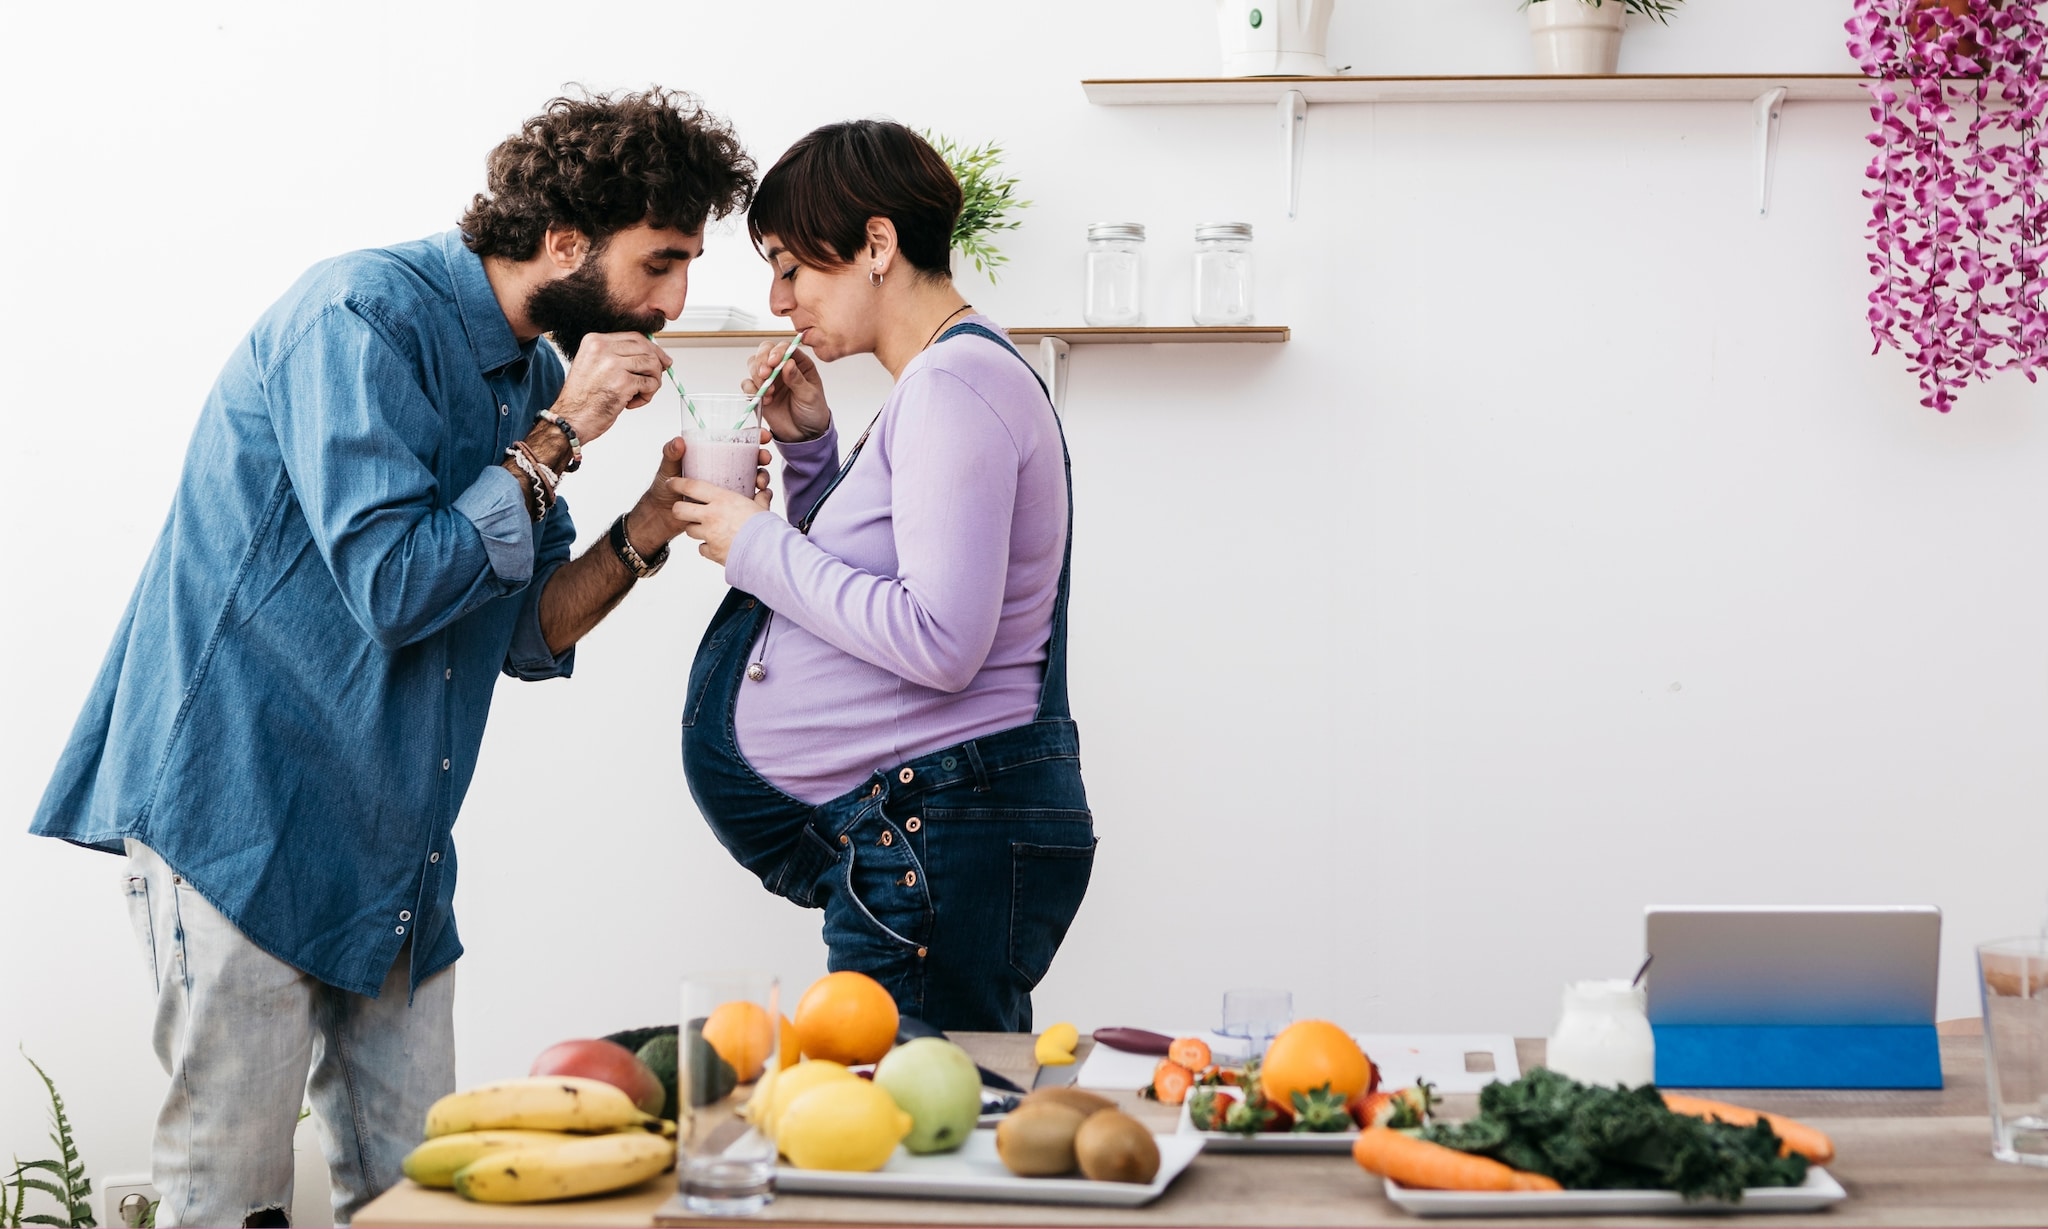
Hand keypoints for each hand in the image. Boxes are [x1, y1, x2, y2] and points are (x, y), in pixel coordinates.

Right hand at [551, 332, 671, 445]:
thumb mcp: (594, 366)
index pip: (634, 337)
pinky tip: (632, 403)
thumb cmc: (582, 398)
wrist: (570, 419)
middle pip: (646, 349)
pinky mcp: (623, 383)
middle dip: (657, 365)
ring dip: (652, 382)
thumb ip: (616, 356)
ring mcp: (613, 365)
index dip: (652, 349)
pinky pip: (650, 384)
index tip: (661, 359)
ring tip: (639, 394)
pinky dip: (647, 396)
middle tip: (656, 378)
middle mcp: (603, 348)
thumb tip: (650, 355)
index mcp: (594, 341)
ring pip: (652, 365)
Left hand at [640, 432, 774, 565]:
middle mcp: (711, 516)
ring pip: (690, 530)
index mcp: (722, 499)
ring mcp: (709, 535)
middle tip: (682, 509)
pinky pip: (703, 548)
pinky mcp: (712, 552)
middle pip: (680, 510)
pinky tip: (718, 546)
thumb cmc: (766, 527)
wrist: (767, 552)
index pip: (691, 487)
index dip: (677, 483)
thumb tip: (764, 492)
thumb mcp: (762, 508)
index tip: (670, 482)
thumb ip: (760, 499)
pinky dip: (708, 547)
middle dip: (678, 509)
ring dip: (696, 529)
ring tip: (707, 529)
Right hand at [742, 336, 830, 442]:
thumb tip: (788, 363)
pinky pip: (747, 383)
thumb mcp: (810, 396)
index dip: (777, 351)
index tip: (773, 362)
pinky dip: (751, 390)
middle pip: (765, 351)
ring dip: (756, 375)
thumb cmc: (812, 412)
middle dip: (762, 360)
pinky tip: (766, 401)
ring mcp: (769, 378)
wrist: (804, 434)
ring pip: (753, 364)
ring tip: (768, 392)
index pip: (785, 347)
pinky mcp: (759, 391)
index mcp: (799, 363)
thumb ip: (798, 379)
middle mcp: (782, 367)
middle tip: (764, 375)